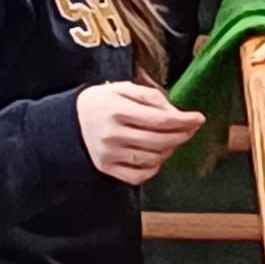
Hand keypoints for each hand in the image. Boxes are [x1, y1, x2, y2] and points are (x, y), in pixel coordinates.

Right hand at [76, 81, 205, 183]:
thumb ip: (149, 96)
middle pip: (160, 140)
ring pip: (153, 158)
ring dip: (170, 149)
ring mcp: (109, 155)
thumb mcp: (120, 88)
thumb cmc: (98, 103)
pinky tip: (157, 156)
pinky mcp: (106, 169)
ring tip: (173, 138)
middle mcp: (113, 134)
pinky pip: (139, 175)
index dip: (184, 120)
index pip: (160, 119)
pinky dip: (154, 168)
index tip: (199, 117)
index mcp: (116, 110)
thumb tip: (174, 110)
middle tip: (191, 128)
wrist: (66, 123)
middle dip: (183, 135)